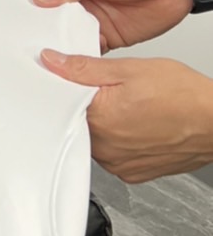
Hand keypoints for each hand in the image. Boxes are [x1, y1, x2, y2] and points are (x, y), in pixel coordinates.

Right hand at [26, 0, 192, 50]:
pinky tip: (68, 64)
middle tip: (18, 36)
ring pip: (64, 33)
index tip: (4, 5)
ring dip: (55, 42)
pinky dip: (77, 57)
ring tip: (39, 54)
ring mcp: (91, 17)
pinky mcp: (107, 36)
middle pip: (47, 12)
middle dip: (33, 23)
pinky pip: (86, 49)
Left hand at [41, 49, 212, 181]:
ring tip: (127, 108)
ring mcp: (119, 164)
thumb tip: (52, 61)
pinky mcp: (132, 173)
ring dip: (102, 124)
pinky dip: (117, 139)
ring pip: (94, 139)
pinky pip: (112, 154)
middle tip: (109, 92)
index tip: (72, 81)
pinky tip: (134, 124)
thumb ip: (84, 68)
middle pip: (76, 122)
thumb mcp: (129, 69)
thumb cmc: (183, 96)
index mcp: (98, 119)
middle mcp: (105, 148)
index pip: (60, 103)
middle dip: (86, 105)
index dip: (64, 89)